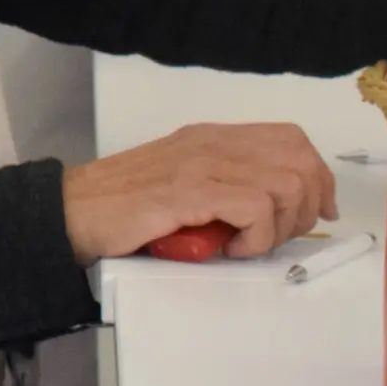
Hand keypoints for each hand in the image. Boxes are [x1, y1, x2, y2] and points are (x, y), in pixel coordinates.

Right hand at [60, 121, 336, 262]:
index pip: (290, 139)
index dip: (316, 175)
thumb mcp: (181, 184)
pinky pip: (255, 208)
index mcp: (210, 138)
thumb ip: (222, 186)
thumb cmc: (119, 207)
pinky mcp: (189, 191)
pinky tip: (230, 248)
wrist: (69, 211)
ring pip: (285, 184)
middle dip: (306, 206)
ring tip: (247, 243)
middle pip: (299, 159)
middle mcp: (210, 143)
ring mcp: (200, 164)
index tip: (316, 210)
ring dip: (279, 226)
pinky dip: (256, 237)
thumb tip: (271, 211)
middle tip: (277, 236)